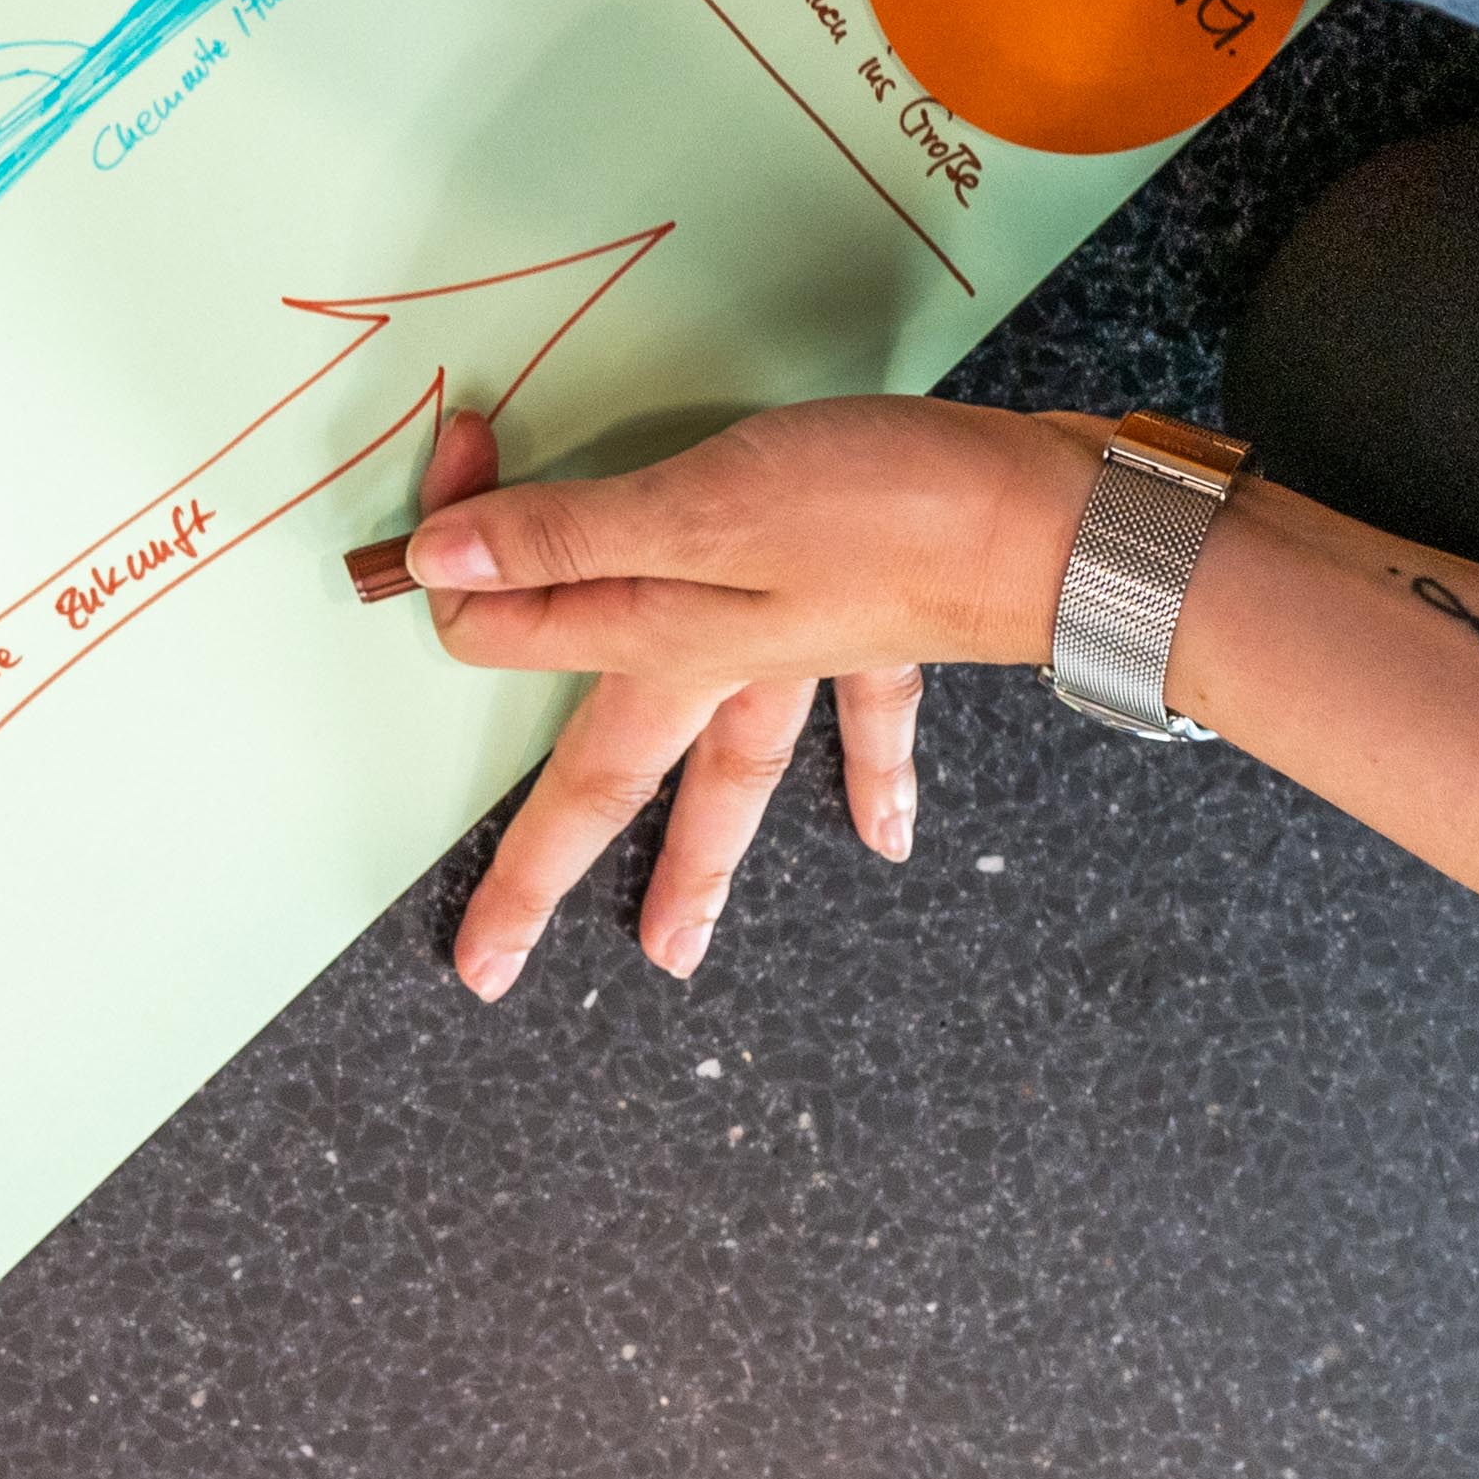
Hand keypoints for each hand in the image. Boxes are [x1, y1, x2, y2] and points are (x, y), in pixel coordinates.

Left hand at [392, 397, 1108, 993]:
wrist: (1061, 524)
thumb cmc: (883, 509)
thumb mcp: (701, 508)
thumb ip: (571, 538)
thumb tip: (442, 568)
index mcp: (667, 644)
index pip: (519, 629)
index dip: (459, 578)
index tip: (417, 530)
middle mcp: (728, 667)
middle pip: (617, 776)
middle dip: (545, 869)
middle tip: (491, 970)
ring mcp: (813, 657)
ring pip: (735, 769)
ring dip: (699, 856)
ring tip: (671, 953)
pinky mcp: (891, 627)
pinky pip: (869, 711)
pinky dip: (874, 770)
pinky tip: (883, 840)